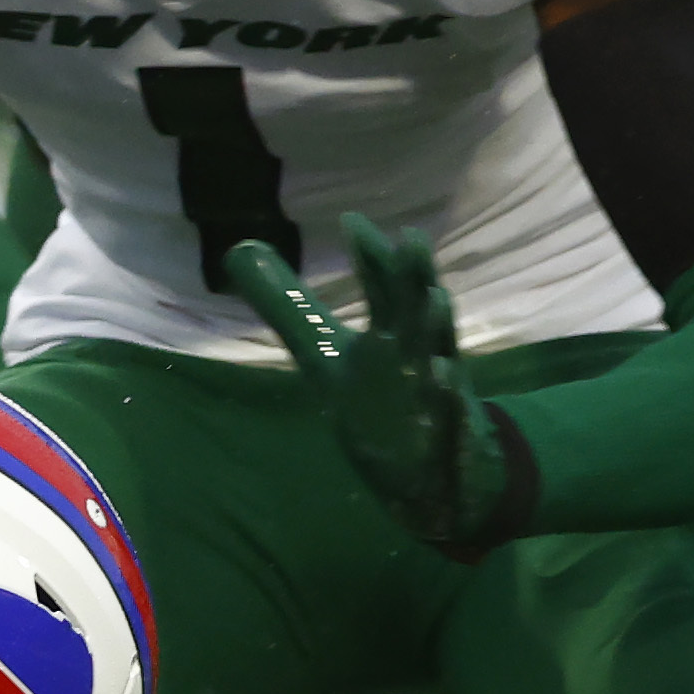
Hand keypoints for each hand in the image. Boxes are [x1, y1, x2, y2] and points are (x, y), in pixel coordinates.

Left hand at [229, 216, 525, 553]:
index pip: (382, 290)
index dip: (369, 257)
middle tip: (410, 238)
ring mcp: (436, 393)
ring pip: (440, 354)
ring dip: (437, 329)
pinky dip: (448, 396)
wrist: (427, 472)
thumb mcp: (327, 357)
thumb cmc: (380, 401)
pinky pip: (450, 414)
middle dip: (415, 277)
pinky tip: (444, 376)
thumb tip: (243, 254)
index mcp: (391, 334)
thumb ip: (293, 311)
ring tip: (435, 298)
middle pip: (417, 310)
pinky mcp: (446, 433)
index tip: (350, 221)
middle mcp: (417, 354)